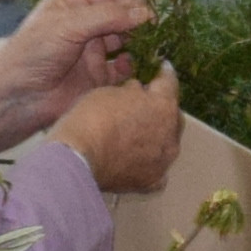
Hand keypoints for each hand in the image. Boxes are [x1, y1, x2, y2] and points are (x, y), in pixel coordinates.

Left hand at [0, 0, 149, 142]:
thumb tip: (146, 11)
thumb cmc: (35, 53)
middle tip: (160, 24)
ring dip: (140, 41)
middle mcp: (84, 27)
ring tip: (156, 42)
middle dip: (139, 18)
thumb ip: (108, 16)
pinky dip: (134, 66)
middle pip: (120, 16)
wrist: (17, 98)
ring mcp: (92, 53)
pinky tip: (141, 64)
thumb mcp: (68, 25)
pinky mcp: (98, 78)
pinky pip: (123, 69)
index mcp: (71, 6)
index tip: (153, 3)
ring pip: (125, 41)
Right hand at [54, 63, 186, 198]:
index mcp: (163, 105)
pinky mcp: (152, 181)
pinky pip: (157, 169)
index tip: (162, 69)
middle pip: (173, 116)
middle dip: (161, 109)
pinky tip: (137, 161)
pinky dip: (150, 163)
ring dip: (157, 136)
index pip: (170, 82)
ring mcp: (163, 159)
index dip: (163, 74)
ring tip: (138, 135)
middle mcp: (171, 133)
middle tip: (144, 106)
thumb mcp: (109, 91)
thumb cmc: (91, 117)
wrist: (78, 156)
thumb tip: (138, 92)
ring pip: (167, 143)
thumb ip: (131, 92)